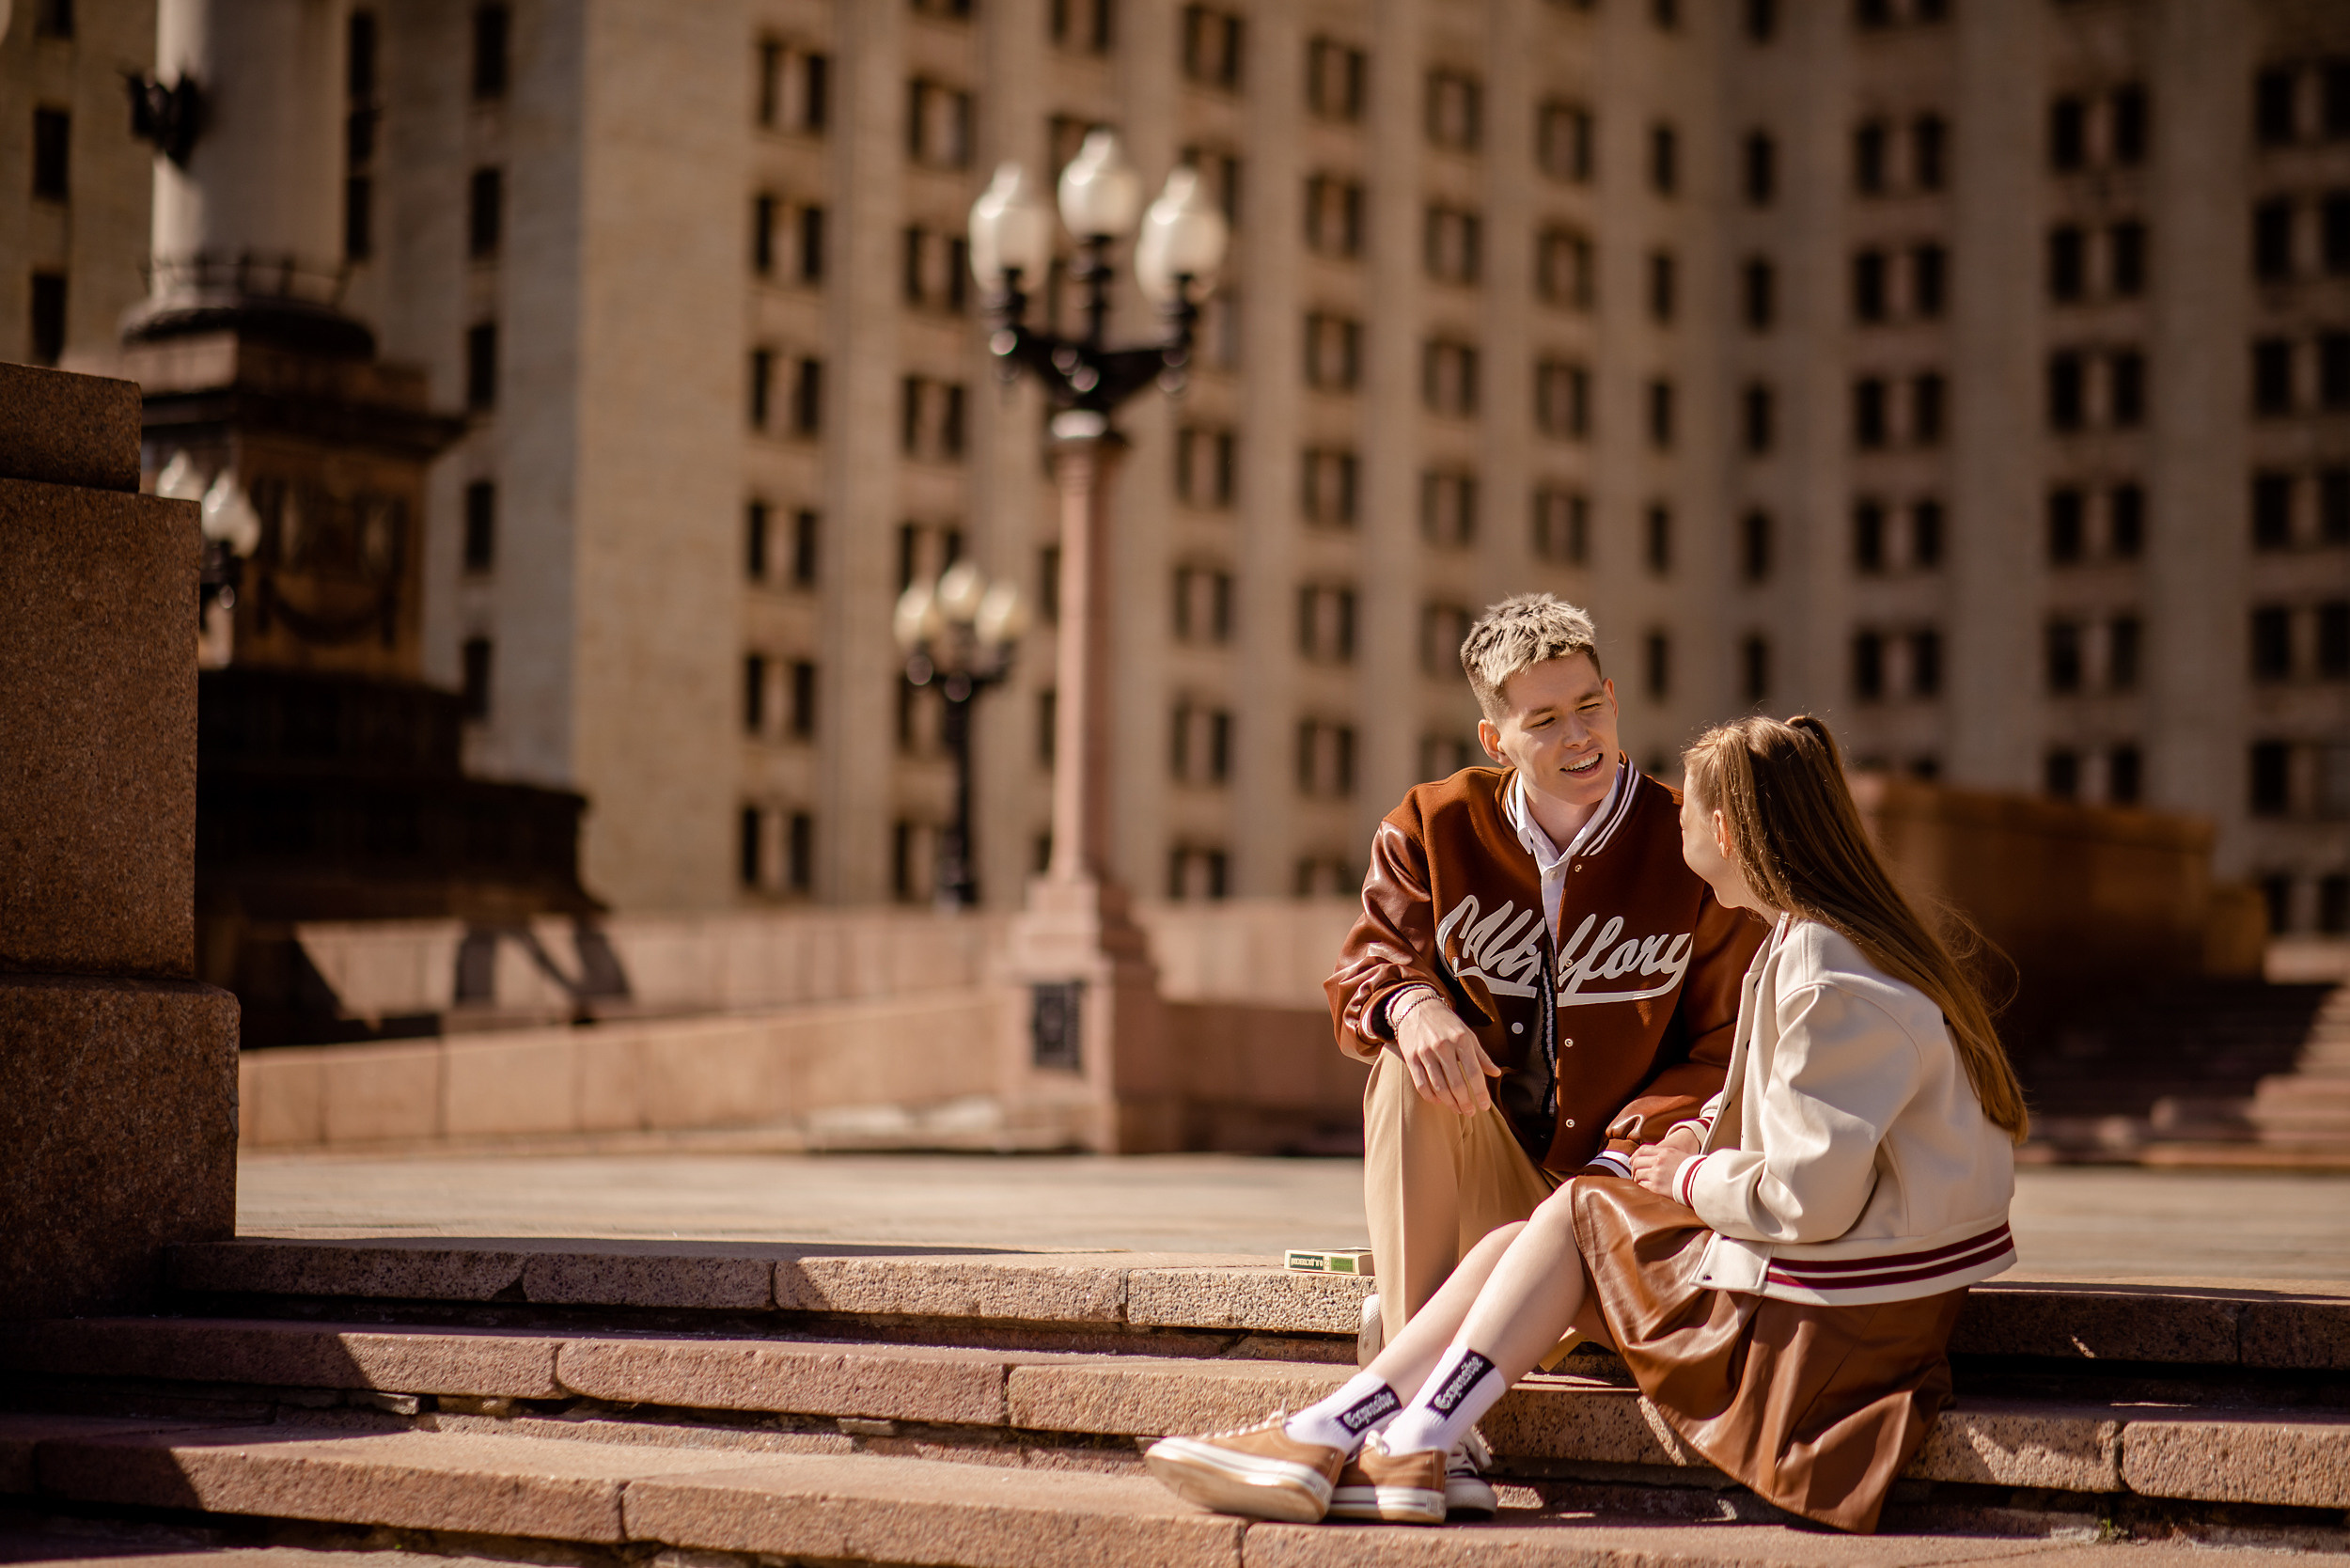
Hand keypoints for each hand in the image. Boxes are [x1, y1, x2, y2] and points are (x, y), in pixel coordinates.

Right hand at [1390, 990, 1502, 1115]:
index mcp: (1461, 1039)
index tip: (1484, 1107)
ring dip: (1450, 1103)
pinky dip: (1431, 1097)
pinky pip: (1421, 1084)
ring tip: (1457, 1109)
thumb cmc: (1446, 1022)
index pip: (1474, 1073)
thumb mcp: (1467, 1034)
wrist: (1416, 1006)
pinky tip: (1439, 1101)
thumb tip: (1496, 1073)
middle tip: (1470, 1112)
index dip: (1481, 1093)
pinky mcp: (1411, 1057)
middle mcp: (1443, 1046)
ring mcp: (1425, 1052)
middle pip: (1457, 1084)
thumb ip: (1481, 1055)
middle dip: (1465, 1103)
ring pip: (1439, 1087)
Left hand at [1630, 1122, 1704, 1197]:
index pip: (1642, 1150)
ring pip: (1638, 1174)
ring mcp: (1656, 1174)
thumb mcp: (1680, 1155)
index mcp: (1664, 1152)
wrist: (1701, 1181)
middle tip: (1635, 1173)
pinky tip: (1645, 1187)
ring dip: (1637, 1178)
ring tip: (1639, 1181)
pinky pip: (1642, 1185)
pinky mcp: (1656, 1187)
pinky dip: (1642, 1185)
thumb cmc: (1694, 1169)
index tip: (1632, 1160)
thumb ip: (1667, 1155)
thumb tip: (1659, 1158)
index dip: (1635, 1156)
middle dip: (1634, 1168)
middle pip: (1637, 1162)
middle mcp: (1658, 1162)